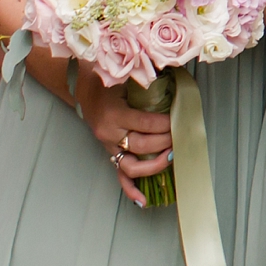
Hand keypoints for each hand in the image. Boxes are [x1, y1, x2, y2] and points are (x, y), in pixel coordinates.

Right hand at [75, 66, 171, 206]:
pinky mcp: (110, 153)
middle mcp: (110, 133)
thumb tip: (176, 65)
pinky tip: (143, 201)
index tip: (180, 119)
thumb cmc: (109, 79)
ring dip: (154, 166)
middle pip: (141, 145)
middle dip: (165, 142)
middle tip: (181, 135)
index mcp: (114, 114)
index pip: (145, 124)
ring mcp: (109, 146)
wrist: (84, 87)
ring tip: (171, 158)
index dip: (166, 124)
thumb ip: (150, 73)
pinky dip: (131, 189)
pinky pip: (119, 175)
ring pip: (131, 166)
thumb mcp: (128, 73)